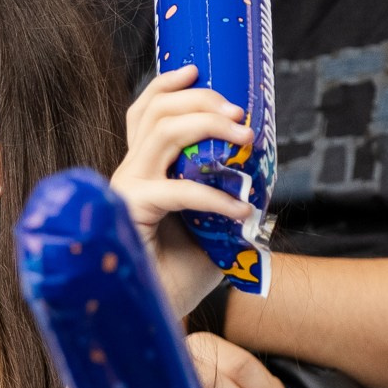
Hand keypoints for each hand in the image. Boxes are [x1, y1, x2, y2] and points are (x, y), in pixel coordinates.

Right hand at [114, 65, 255, 314]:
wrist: (156, 317)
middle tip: (242, 115)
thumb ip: (228, 196)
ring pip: (161, 133)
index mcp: (143, 171)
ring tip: (246, 140)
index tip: (198, 70)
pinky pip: (177, 190)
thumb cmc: (183, 275)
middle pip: (156, 112)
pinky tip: (243, 208)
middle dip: (202, 102)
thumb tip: (263, 176)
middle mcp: (129, 174)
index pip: (145, 112)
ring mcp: (125, 191)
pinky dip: (215, 196)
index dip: (168, 85)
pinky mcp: (130, 214)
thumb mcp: (214, 227)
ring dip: (209, 127)